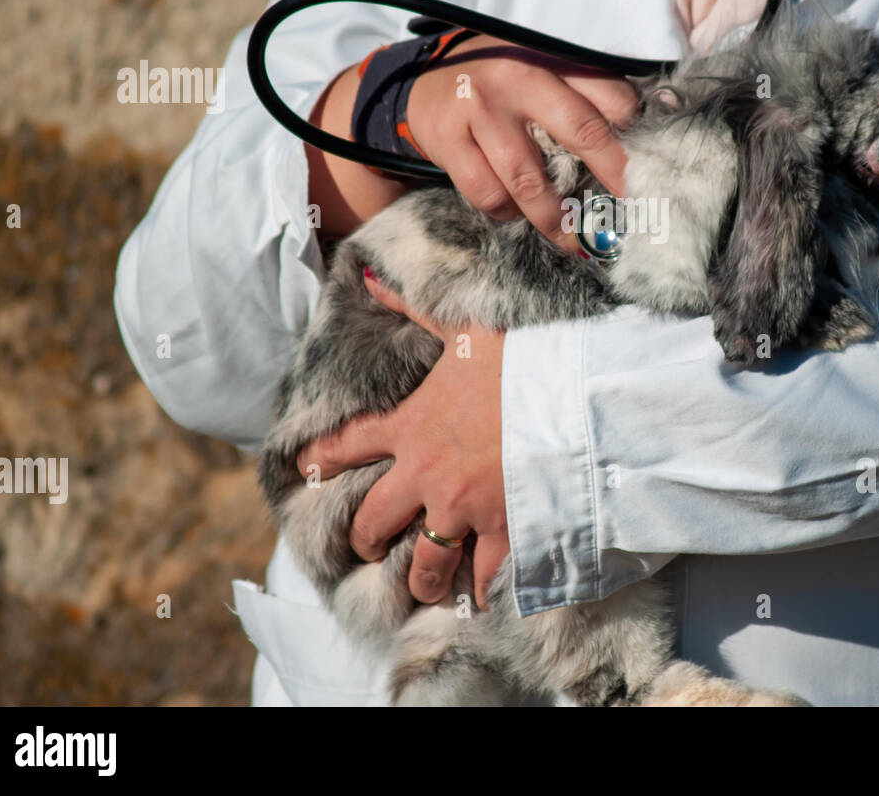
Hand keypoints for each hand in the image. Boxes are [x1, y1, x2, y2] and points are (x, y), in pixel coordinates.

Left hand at [295, 271, 509, 609]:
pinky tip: (479, 601)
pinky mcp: (502, 533)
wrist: (574, 401)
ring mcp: (462, 510)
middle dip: (365, 537)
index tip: (305, 471)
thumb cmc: (521, 361)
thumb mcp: (465, 328)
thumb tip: (370, 277)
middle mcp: (427, 476)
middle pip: (374, 522)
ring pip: (421, 562)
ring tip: (420, 585)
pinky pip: (482, 577)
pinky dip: (480, 592)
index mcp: (412, 427)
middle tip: (367, 544)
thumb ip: (416, 308)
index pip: (349, 446)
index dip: (320, 460)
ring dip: (418, 576)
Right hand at [405, 34, 636, 247]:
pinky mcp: (448, 140)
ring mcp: (481, 109)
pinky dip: (507, 213)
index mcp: (553, 58)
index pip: (611, 96)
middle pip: (582, 131)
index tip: (653, 175)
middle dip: (614, 177)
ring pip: (529, 179)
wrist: (422, 79)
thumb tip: (651, 124)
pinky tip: (514, 213)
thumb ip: (590, 93)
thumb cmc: (502, 83)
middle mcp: (520, 79)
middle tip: (632, 214)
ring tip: (576, 240)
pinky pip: (488, 193)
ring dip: (557, 218)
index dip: (636, 139)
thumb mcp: (544, 70)